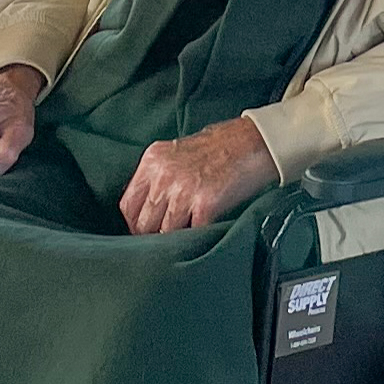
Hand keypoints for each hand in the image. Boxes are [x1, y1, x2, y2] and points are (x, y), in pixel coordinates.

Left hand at [120, 117, 276, 235]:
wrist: (255, 141)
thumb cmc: (221, 147)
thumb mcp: (178, 153)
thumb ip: (159, 176)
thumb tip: (148, 209)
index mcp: (153, 160)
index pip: (128, 205)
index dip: (135, 224)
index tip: (145, 232)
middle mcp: (163, 174)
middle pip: (143, 223)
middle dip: (153, 236)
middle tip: (165, 242)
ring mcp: (183, 189)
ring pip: (164, 232)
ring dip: (174, 241)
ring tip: (184, 241)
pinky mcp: (205, 203)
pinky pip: (190, 233)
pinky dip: (196, 239)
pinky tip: (202, 235)